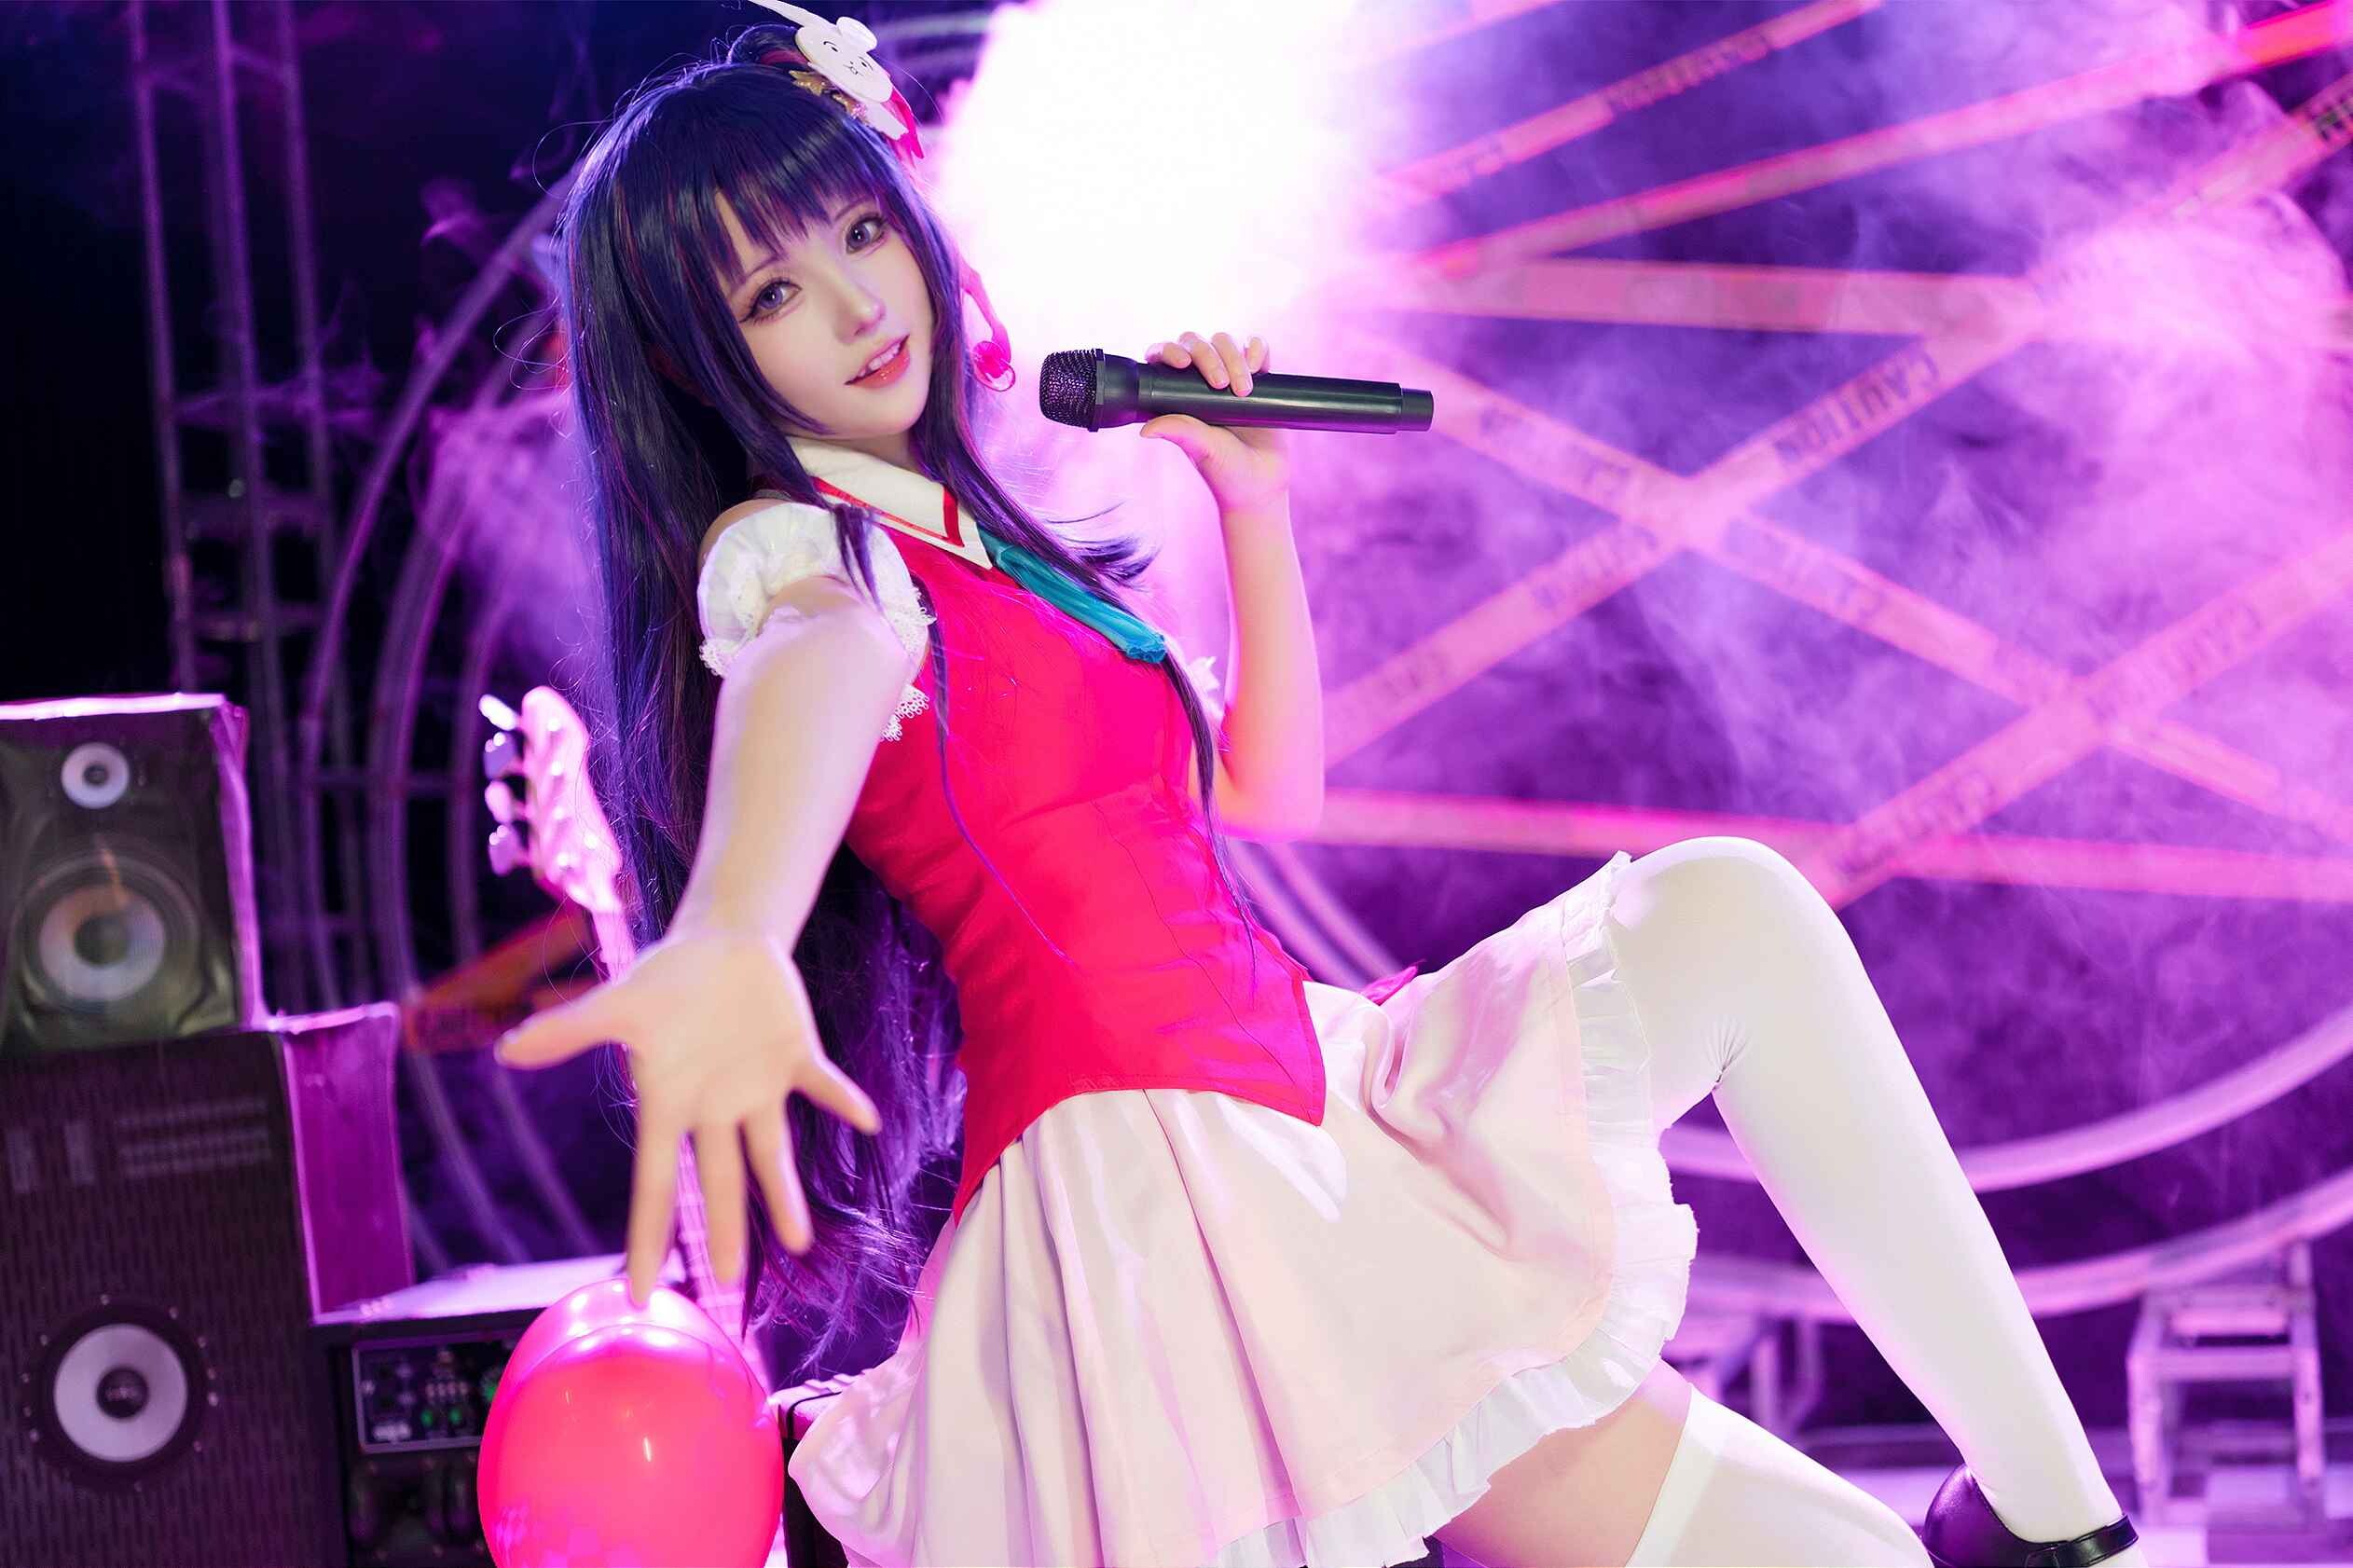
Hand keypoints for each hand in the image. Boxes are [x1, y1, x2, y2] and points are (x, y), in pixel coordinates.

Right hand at [492, 920, 879, 1306]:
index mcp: (670, 1105)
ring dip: (786, 1194)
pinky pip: (823, 1085)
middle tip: (732, 1284)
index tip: (640, 1291)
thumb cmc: (666, 981)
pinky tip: (868, 1121)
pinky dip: (843, 1101)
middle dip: (725, 1229)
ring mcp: (758, 1086)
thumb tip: (507, 1050)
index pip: (654, 1184)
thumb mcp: (617, 1006)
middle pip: (719, 1180)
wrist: (718, 942)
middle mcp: (715, 1108)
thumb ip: (569, 1031)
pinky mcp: (796, 1056)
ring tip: (802, 1241)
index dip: (649, 1235)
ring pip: (773, 1152)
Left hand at [1138, 330, 1290, 515]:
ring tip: (1244, 390)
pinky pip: (1257, 350)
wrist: (1263, 484)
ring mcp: (1230, 378)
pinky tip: (1259, 365)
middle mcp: (1201, 384)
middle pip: (1197, 344)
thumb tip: (1146, 429)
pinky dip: (1258, 349)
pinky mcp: (1259, 379)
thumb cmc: (1227, 471)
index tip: (1183, 364)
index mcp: (1178, 397)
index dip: (1169, 351)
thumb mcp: (1202, 449)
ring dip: (1235, 357)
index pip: (1165, 359)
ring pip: (1226, 343)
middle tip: (1222, 384)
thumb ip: (1179, 431)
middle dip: (1209, 356)